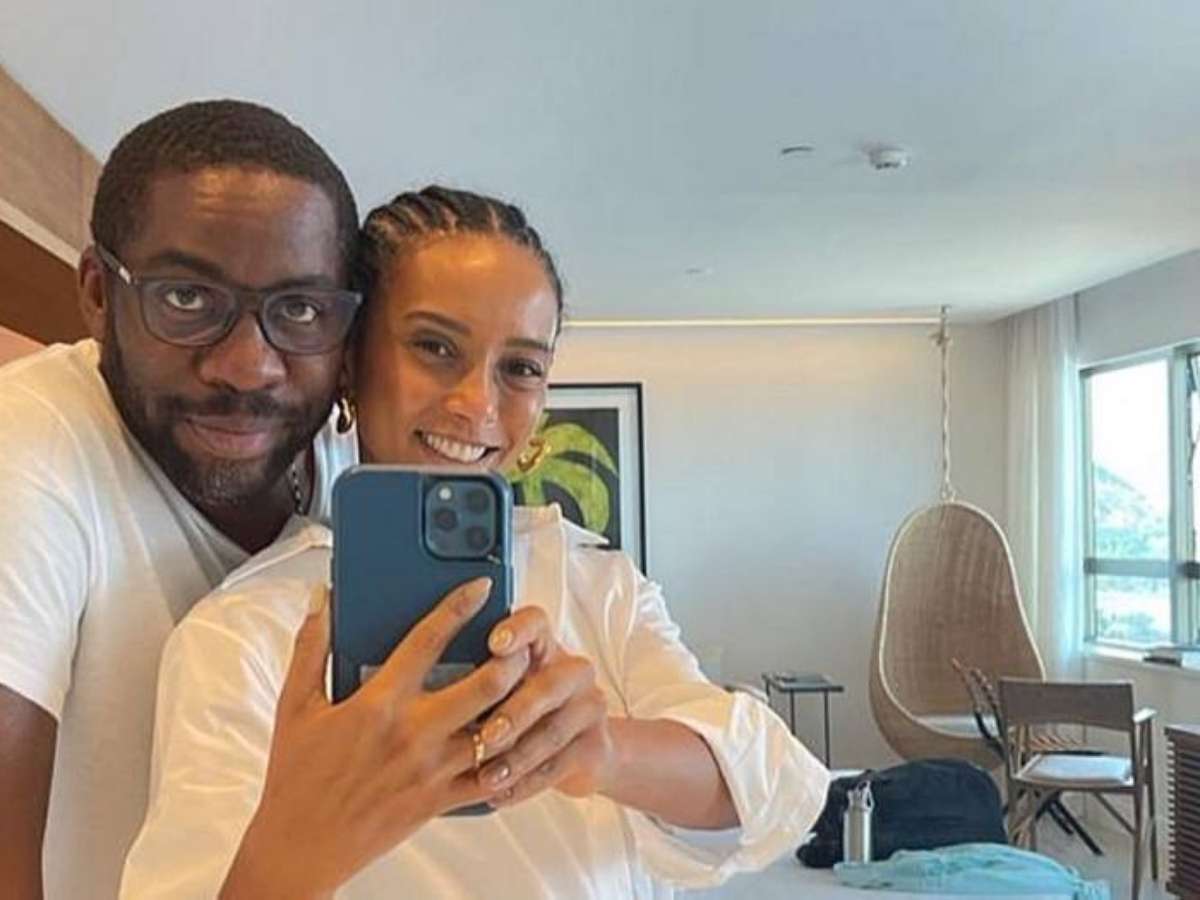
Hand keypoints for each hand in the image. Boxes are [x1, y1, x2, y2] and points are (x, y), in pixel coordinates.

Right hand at [221, 578, 529, 898]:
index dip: (459, 607)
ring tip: (531, 685)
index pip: (428, 641)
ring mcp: (432, 769)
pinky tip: (520, 739)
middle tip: (521, 643)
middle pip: (484, 685)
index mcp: (379, 702)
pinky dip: (511, 758)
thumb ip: (312, 646)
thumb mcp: (296, 705)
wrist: (301, 845)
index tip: (482, 587)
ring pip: (497, 730)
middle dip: (512, 659)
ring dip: (519, 706)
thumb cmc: (296, 774)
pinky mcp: (441, 800)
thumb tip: (321, 596)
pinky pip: (490, 778)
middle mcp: (413, 732)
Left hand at [471, 607, 613, 807]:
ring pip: (552, 732)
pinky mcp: (595, 746)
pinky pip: (559, 767)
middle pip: (548, 684)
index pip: (535, 622)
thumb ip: (476, 677)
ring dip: (516, 757)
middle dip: (515, 712)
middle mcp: (571, 671)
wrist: (580, 753)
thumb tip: (422, 677)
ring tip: (486, 777)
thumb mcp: (504, 688)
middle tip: (486, 735)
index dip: (518, 630)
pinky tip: (497, 794)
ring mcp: (589, 707)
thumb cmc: (519, 711)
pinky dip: (524, 784)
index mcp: (543, 647)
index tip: (494, 644)